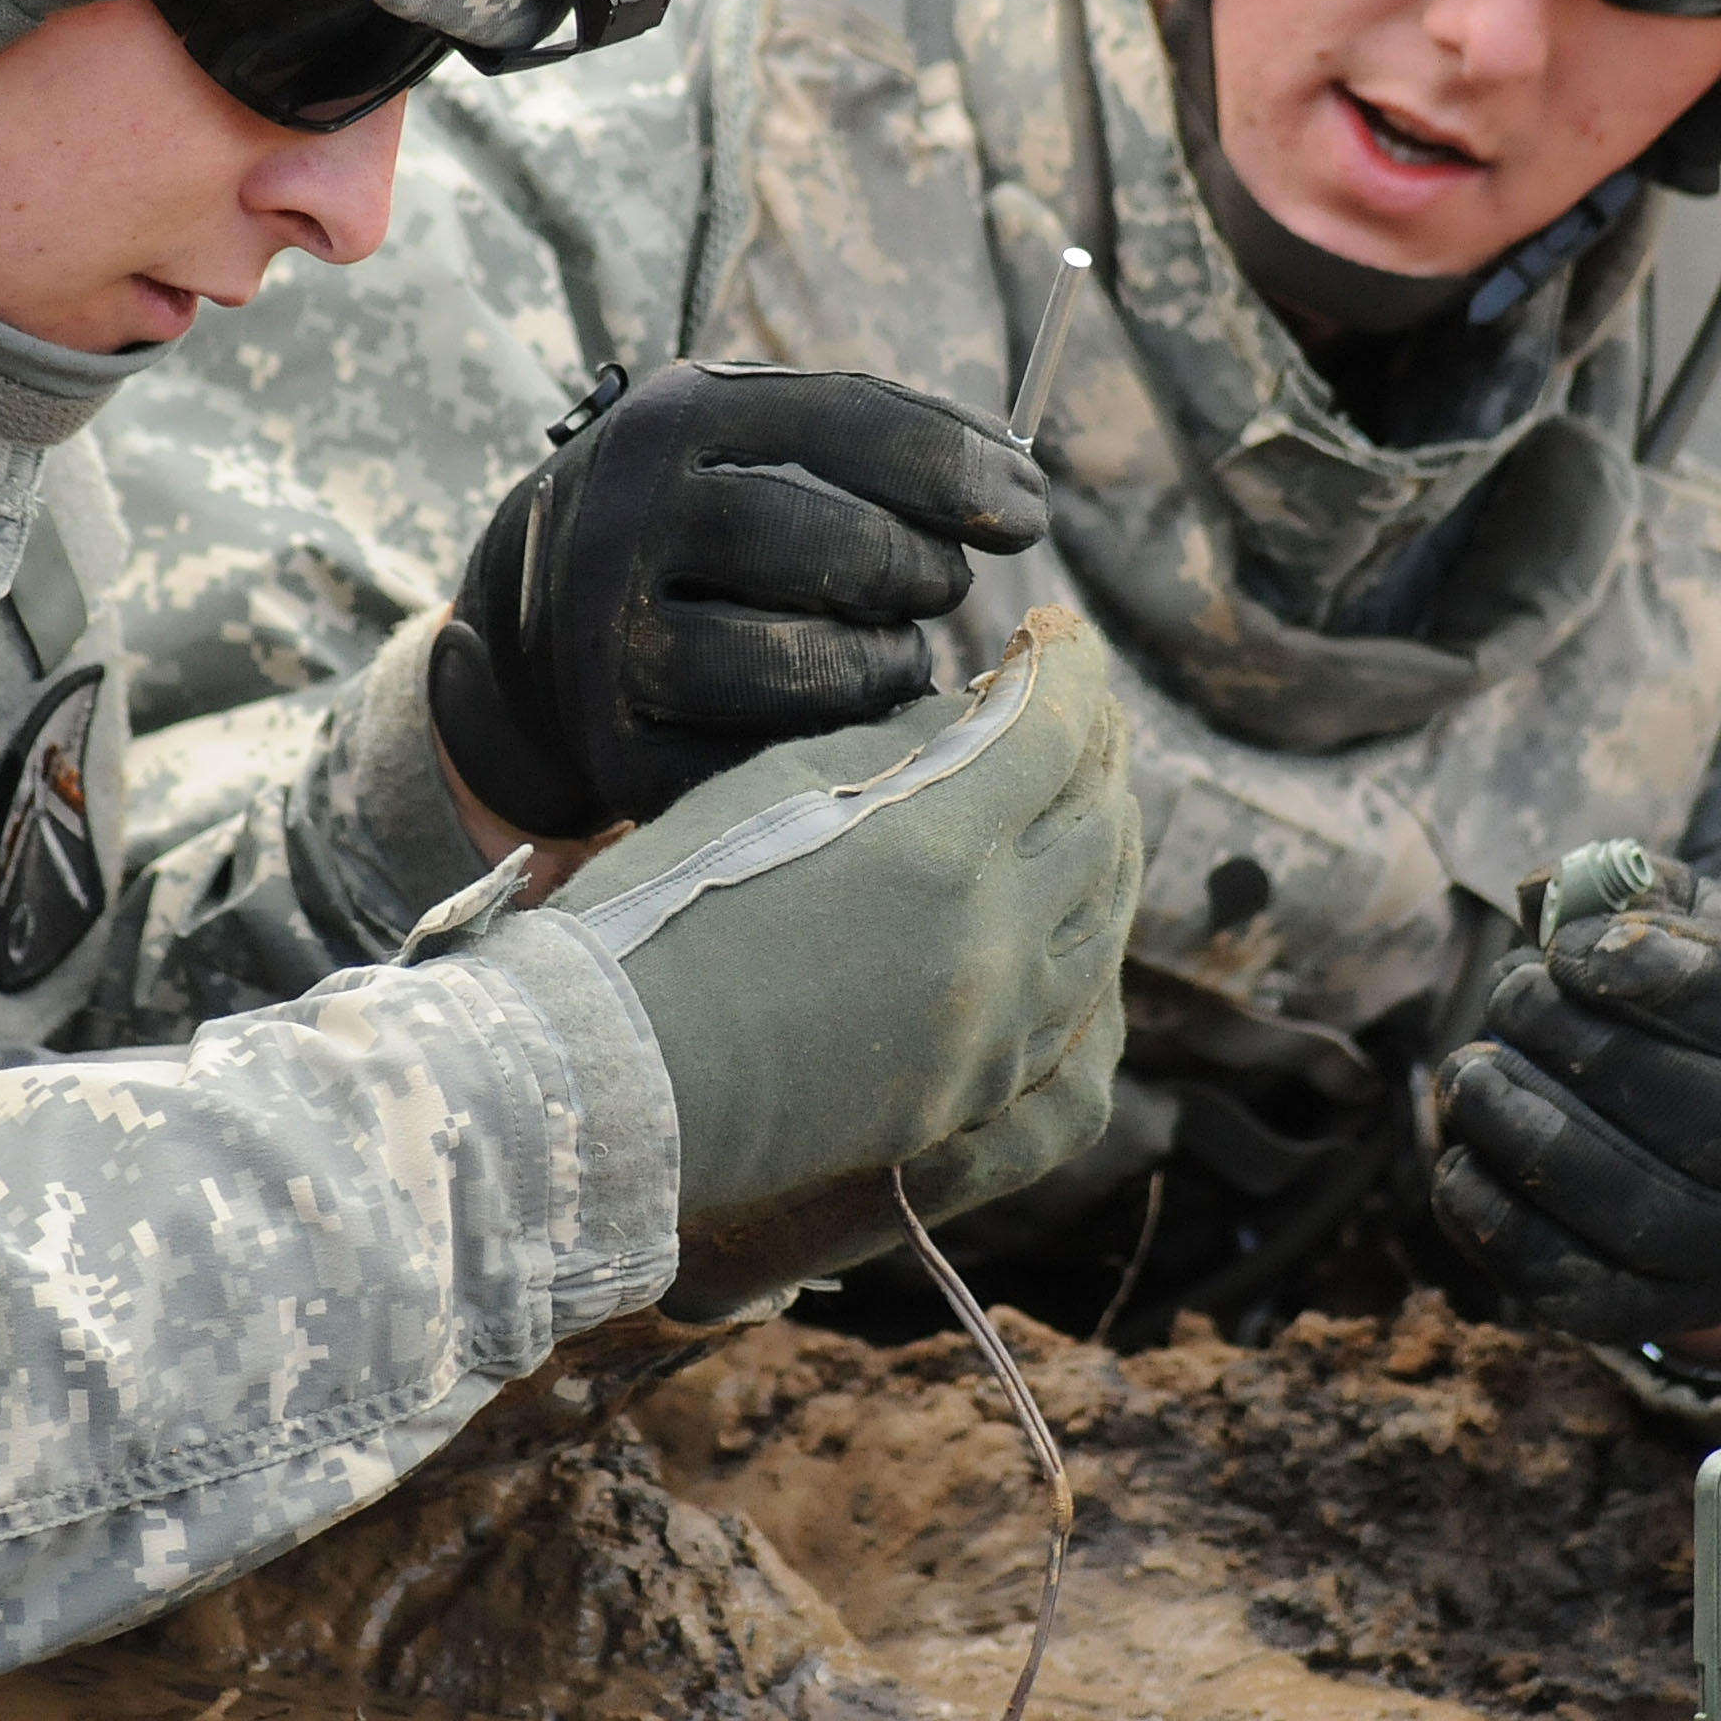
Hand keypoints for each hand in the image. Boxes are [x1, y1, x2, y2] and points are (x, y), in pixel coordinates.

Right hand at [429, 360, 1050, 838]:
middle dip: (922, 572)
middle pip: (833, 548)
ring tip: (898, 656)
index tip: (1028, 510)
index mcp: (671, 419)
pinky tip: (841, 719)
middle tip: (941, 586)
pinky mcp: (621, 754)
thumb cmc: (692, 523)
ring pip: (806, 669)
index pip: (844, 421)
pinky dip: (833, 744)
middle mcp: (626, 523)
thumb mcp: (744, 443)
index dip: (956, 467)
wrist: (529, 629)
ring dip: (888, 667)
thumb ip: (870, 440)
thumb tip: (1016, 482)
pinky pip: (773, 760)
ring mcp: (612, 646)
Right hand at [556, 607, 1137, 1317]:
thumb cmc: (669, 904)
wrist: (616, 1073)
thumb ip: (898, 743)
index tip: (1061, 629)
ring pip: (1102, 913)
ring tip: (1084, 791)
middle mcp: (992, 939)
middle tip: (1077, 701)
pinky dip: (1081, 929)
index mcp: (940, 843)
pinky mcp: (971, 1091)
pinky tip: (1060, 903)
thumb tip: (981, 718)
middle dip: (1096, 742)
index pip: (1058, 726)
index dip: (1071, 664)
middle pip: (1100, 815)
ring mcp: (992, 1028)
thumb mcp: (776, 782)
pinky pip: (1071, 999)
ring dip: (1105, 836)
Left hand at [1429, 847, 1720, 1349]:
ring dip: (1524, 1131)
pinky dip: (1497, 1217)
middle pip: (1692, 1111)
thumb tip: (1544, 891)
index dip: (1653, 972)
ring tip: (1467, 1071)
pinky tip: (1459, 1154)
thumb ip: (1632, 893)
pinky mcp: (1659, 1312)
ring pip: (1631, 1205)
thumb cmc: (1713, 1022)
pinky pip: (1571, 1279)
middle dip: (1575, 1043)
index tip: (1566, 946)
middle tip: (1509, 993)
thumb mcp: (1704, 936)